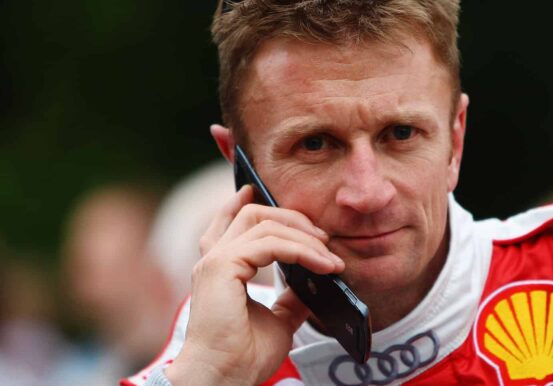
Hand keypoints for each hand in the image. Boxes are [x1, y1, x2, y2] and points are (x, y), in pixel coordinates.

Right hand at [165, 185, 343, 385]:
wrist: (224, 378)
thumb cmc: (244, 355)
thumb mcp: (279, 320)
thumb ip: (293, 298)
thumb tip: (315, 284)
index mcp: (219, 268)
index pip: (230, 221)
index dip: (247, 202)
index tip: (272, 194)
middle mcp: (213, 259)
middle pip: (252, 214)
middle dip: (292, 218)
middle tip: (323, 237)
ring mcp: (215, 260)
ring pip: (263, 222)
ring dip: (304, 236)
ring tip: (329, 257)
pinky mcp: (223, 266)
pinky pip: (270, 243)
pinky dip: (301, 250)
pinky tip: (321, 264)